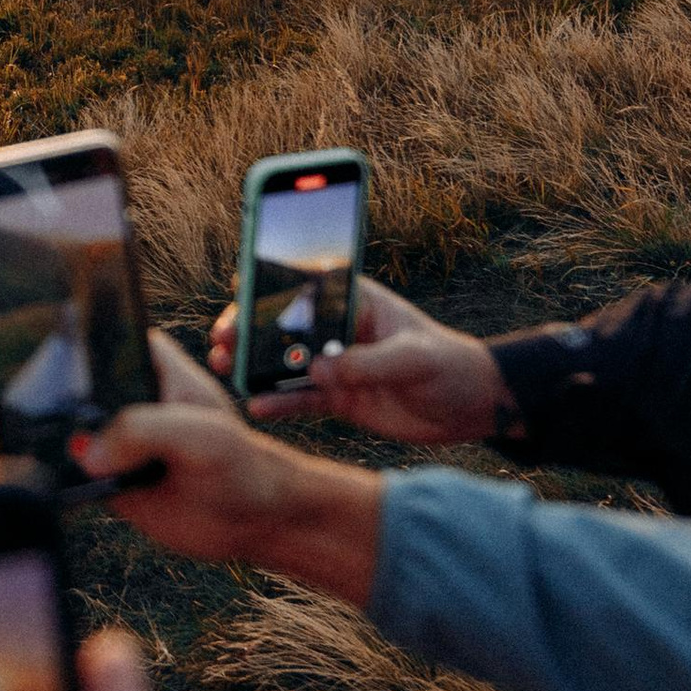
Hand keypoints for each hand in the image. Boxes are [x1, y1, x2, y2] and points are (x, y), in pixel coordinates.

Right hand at [0, 334, 384, 604]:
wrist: (253, 519)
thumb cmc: (241, 463)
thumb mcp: (202, 435)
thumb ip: (146, 431)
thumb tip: (88, 451)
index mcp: (139, 358)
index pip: (76, 333)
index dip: (25, 329)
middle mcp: (113, 388)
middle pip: (39, 378)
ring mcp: (101, 430)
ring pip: (35, 423)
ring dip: (1, 434)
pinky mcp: (95, 472)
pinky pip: (47, 467)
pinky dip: (21, 472)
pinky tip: (1, 479)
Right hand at [206, 279, 507, 443]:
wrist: (470, 407)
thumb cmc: (450, 366)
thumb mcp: (414, 359)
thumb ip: (367, 363)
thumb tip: (317, 371)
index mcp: (357, 302)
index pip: (309, 286)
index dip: (272, 283)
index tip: (239, 285)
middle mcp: (338, 330)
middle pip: (284, 324)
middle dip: (248, 328)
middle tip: (220, 339)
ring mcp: (335, 364)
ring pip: (283, 362)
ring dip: (253, 365)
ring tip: (223, 371)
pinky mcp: (338, 397)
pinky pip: (299, 398)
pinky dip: (277, 402)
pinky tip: (256, 407)